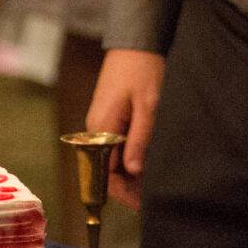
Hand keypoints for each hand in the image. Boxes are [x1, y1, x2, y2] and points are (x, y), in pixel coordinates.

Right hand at [82, 48, 162, 208]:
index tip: (142, 204)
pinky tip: (145, 160)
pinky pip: (112, 146)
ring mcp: (99, 123)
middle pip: (105, 170)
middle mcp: (94, 130)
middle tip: (152, 196)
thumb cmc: (143, 71)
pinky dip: (127, 157)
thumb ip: (139, 140)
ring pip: (109, 159)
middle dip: (127, 186)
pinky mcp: (106, 117)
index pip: (103, 173)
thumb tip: (133, 171)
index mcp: (100, 129)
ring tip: (153, 181)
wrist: (135, 43)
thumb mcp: (148, 107)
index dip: (123, 192)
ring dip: (128, 173)